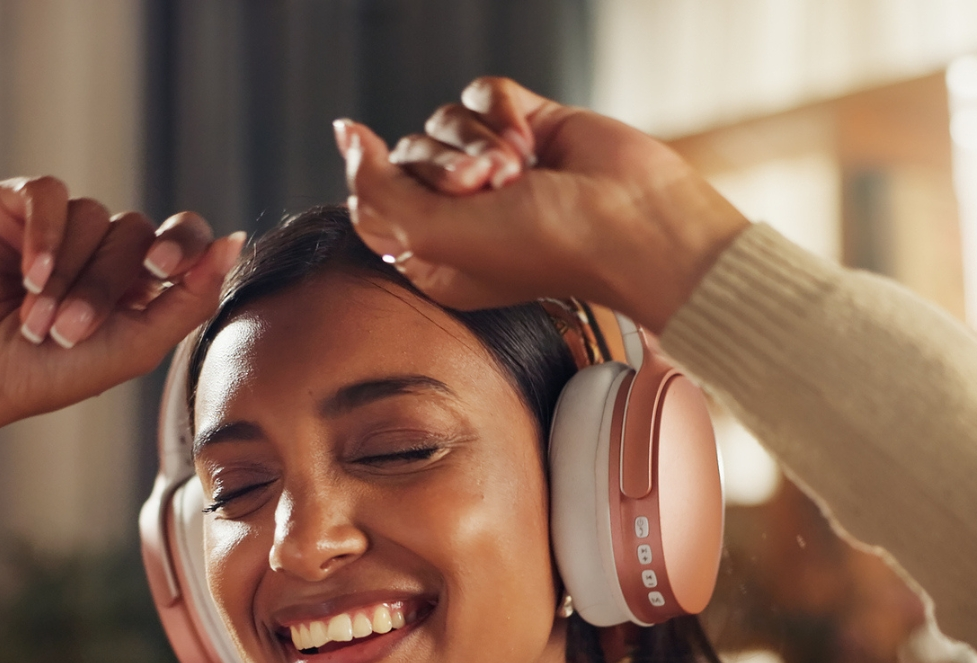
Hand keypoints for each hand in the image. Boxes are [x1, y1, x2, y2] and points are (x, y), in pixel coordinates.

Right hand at [0, 178, 243, 515]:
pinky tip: (25, 276)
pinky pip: (48, 194)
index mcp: (135, 282)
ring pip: (92, 215)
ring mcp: (54, 224)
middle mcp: (98, 248)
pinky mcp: (10, 205)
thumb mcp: (133, 347)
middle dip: (103, 287)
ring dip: (66, 275)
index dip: (183, 242)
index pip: (181, 237)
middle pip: (135, 233)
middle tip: (66, 333)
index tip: (165, 267)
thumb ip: (189, 299)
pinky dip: (43, 236)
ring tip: (32, 321)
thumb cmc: (44, 375)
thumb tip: (237, 241)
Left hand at [337, 77, 747, 328]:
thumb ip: (375, 189)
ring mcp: (495, 167)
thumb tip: (343, 131)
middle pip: (405, 156)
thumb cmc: (543, 249)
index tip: (438, 203)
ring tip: (517, 172)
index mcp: (433, 255)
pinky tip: (532, 142)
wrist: (633, 224)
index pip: (373, 202)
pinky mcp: (527, 126)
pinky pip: (482, 93)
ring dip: (478, 142)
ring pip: (442, 120)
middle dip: (443, 167)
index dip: (393, 191)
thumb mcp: (436, 238)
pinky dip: (503, 111)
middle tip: (487, 190)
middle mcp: (461, 212)